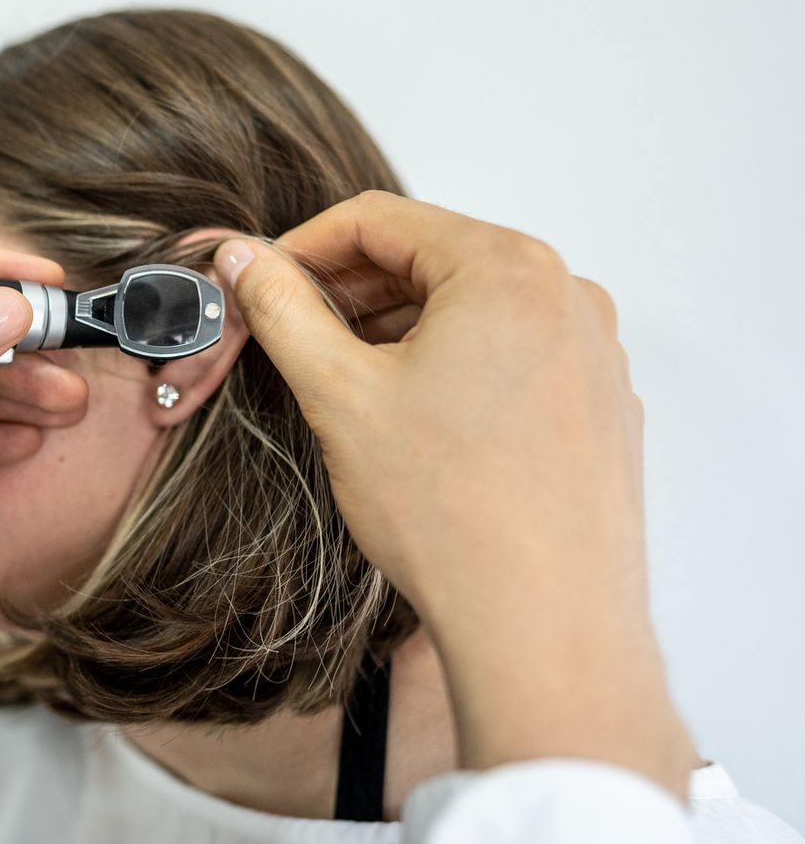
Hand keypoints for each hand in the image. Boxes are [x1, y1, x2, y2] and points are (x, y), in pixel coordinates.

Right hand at [214, 191, 692, 795]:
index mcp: (507, 271)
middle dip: (351, 293)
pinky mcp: (601, 405)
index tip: (259, 285)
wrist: (543, 624)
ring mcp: (593, 352)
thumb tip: (242, 258)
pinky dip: (454, 369)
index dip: (303, 248)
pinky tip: (413, 426)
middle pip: (431, 258)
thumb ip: (282, 309)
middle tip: (291, 340)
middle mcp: (566, 296)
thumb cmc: (452, 512)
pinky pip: (513, 356)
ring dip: (399, 332)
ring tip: (347, 390)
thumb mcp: (338, 394)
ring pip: (471, 310)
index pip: (382, 219)